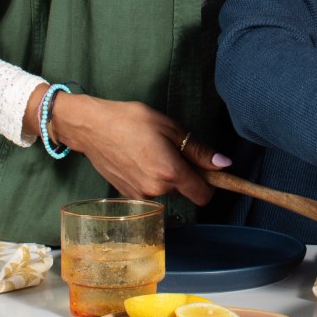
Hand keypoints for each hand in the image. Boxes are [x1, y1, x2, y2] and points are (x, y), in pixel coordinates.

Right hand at [49, 92, 230, 205]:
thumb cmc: (132, 121)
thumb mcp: (171, 129)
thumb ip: (198, 151)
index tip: (209, 169)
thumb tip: (224, 164)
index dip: (211, 184)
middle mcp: (156, 190)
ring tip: (153, 150)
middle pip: (185, 190)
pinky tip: (140, 158)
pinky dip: (152, 178)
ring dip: (168, 176)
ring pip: (167, 190)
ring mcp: (139, 195)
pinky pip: (151, 189)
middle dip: (186, 174)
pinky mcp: (127, 194)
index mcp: (170, 173)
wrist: (92, 127)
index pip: (203, 195)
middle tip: (173, 148)